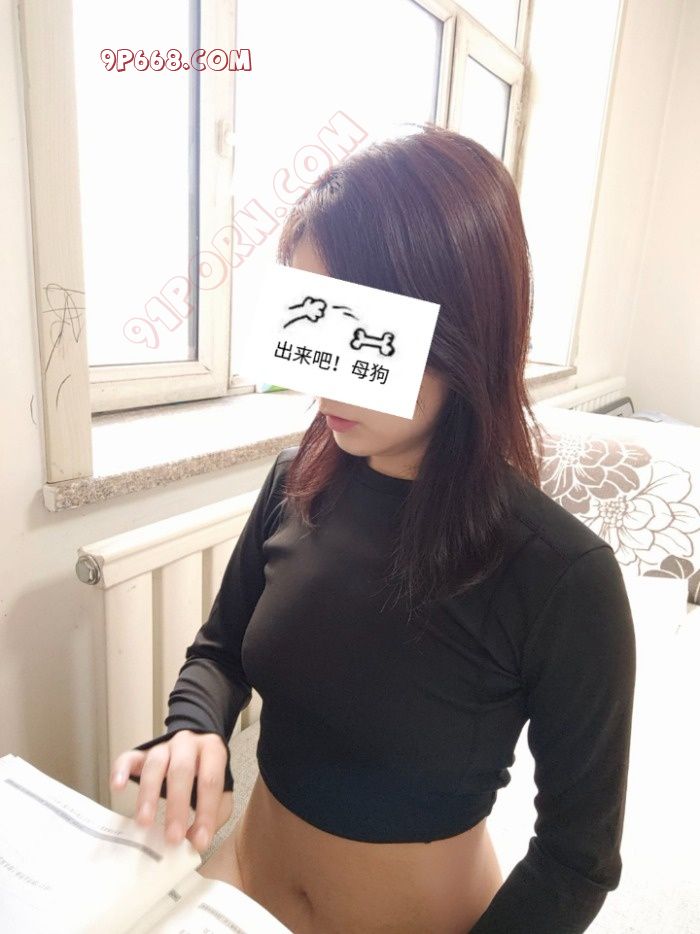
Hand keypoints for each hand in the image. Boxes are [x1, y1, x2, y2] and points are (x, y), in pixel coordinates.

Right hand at [110, 730, 233, 853]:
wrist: (194, 745)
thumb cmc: (207, 773)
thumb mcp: (222, 789)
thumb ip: (216, 812)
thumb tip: (195, 840)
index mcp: (212, 750)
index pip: (210, 780)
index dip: (206, 812)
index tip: (200, 842)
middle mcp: (187, 744)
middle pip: (181, 770)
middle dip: (176, 806)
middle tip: (172, 838)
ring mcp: (162, 746)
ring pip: (153, 765)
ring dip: (148, 795)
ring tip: (144, 823)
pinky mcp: (141, 753)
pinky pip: (127, 758)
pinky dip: (120, 771)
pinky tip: (117, 788)